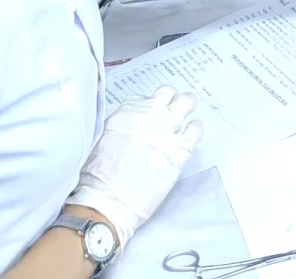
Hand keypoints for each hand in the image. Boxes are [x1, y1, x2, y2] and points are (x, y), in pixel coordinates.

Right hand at [67, 87, 203, 245]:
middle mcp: (148, 116)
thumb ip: (122, 128)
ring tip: (187, 116)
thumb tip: (134, 130)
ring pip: (185, 102)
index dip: (151, 106)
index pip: (146, 97)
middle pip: (168, 94)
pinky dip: (196, 129)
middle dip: (171, 101)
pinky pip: (196, 129)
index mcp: (126, 113)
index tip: (153, 113)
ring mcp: (165, 130)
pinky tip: (191, 135)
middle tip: (174, 109)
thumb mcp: (103, 140)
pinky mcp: (179, 149)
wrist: (107, 200)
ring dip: (186, 108)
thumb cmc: (99, 177)